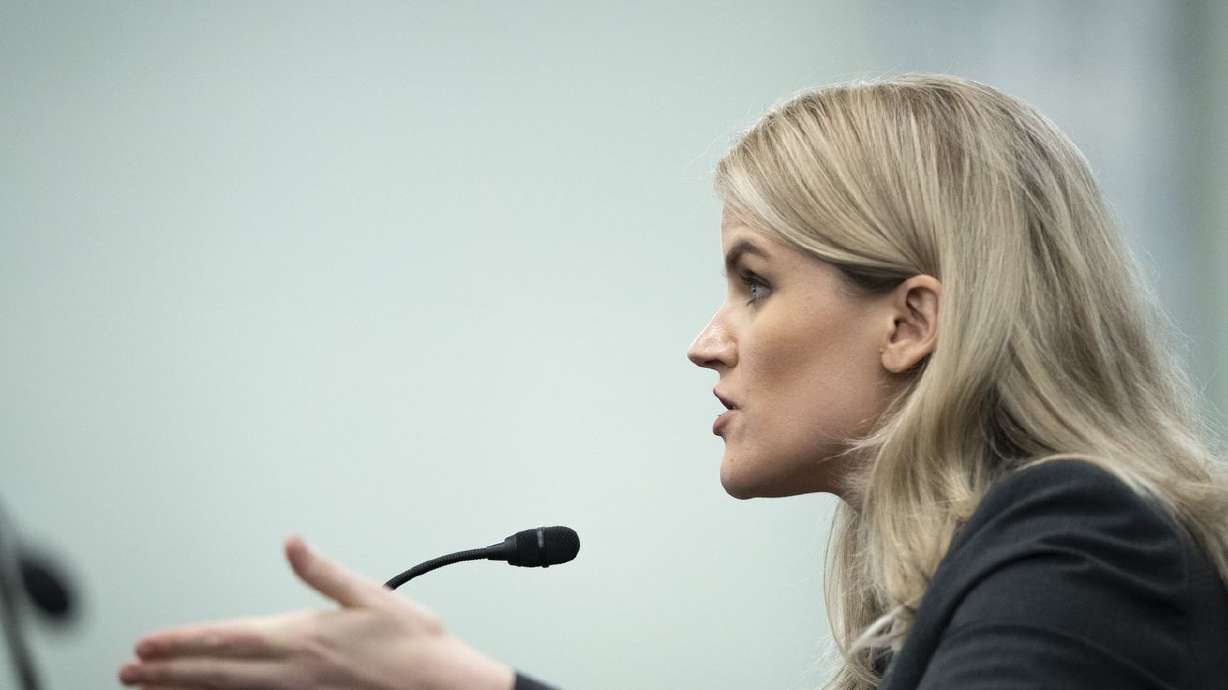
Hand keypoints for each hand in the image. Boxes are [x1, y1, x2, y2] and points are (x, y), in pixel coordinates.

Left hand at [117, 535, 514, 689]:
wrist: (443, 688)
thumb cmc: (415, 645)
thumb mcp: (372, 595)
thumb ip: (324, 572)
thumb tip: (293, 544)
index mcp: (304, 637)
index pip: (227, 640)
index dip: (182, 642)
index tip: (147, 644)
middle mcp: (293, 672)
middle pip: (216, 673)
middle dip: (167, 671)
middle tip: (130, 671)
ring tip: (151, 688)